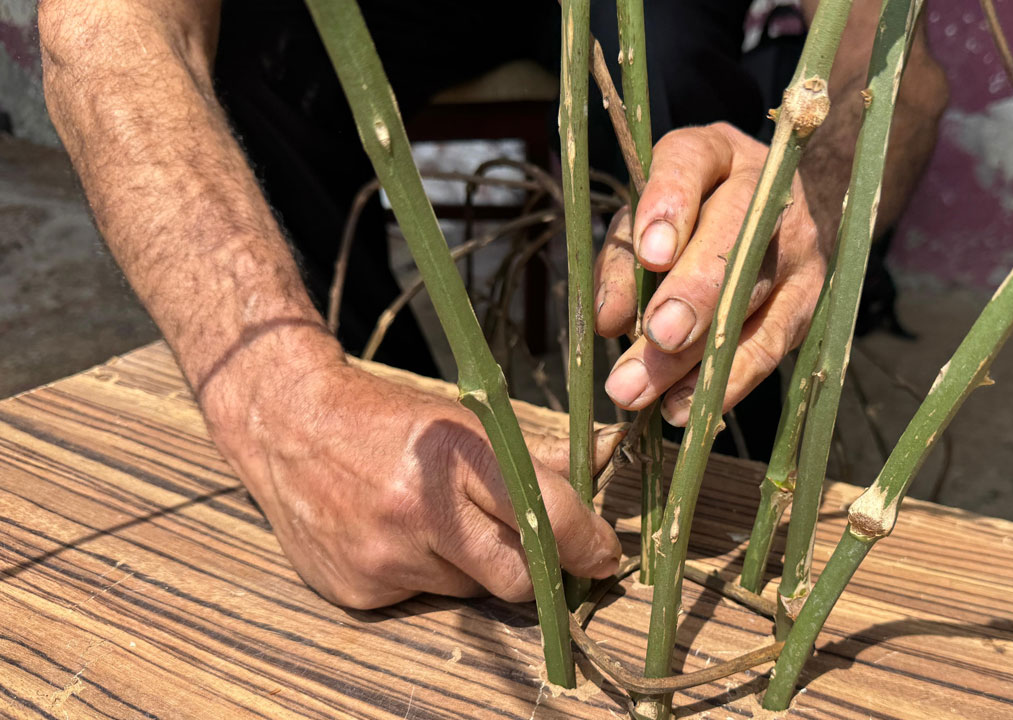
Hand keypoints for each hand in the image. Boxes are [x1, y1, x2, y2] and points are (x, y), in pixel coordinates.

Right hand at [203, 349, 623, 609]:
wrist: (286, 425)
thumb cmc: (388, 419)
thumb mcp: (466, 420)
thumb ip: (538, 452)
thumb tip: (609, 452)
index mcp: (455, 458)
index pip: (545, 517)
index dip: (587, 543)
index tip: (605, 554)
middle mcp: (420, 512)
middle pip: (518, 578)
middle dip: (538, 570)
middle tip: (536, 548)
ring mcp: (385, 557)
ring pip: (470, 590)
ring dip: (474, 565)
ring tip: (442, 523)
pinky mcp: (357, 591)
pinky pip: (421, 599)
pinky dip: (426, 575)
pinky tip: (400, 538)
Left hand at [594, 122, 827, 425]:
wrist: (772, 214)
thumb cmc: (686, 216)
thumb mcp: (643, 219)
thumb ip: (621, 259)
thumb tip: (610, 322)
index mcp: (715, 152)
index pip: (690, 164)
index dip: (671, 206)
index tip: (650, 254)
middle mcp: (767, 192)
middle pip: (734, 239)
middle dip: (695, 292)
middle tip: (658, 335)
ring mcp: (798, 247)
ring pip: (748, 302)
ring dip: (692, 354)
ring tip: (639, 391)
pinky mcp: (809, 300)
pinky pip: (769, 345)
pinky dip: (725, 383)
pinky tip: (681, 409)